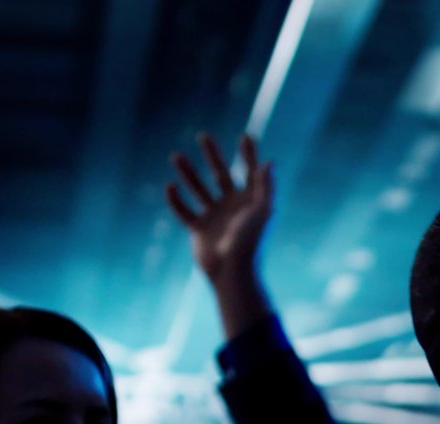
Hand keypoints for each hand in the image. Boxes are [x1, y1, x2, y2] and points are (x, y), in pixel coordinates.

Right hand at [167, 134, 273, 280]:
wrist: (233, 272)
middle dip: (212, 155)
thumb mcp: (263, 212)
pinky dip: (175, 200)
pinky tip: (170, 187)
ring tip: (176, 156)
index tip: (245, 136)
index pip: (250, 171)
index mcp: (250, 201)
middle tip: (203, 135)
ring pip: (199, 189)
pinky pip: (184, 211)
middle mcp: (232, 206)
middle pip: (220, 174)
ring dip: (188, 172)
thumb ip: (266, 186)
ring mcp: (214, 216)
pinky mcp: (198, 229)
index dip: (249, 154)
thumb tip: (269, 162)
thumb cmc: (251, 242)